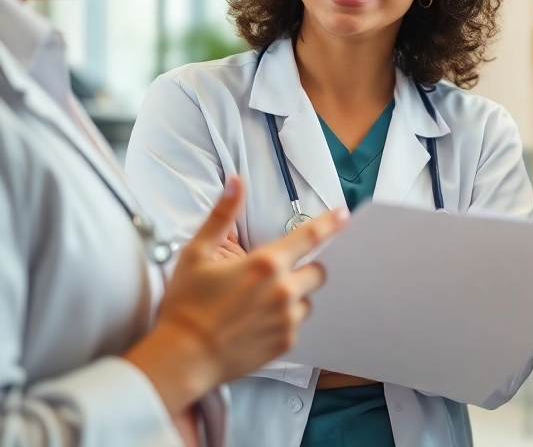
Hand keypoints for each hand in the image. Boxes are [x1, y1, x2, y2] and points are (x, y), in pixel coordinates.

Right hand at [124, 175, 348, 416]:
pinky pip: (296, 324)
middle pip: (318, 271)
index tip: (344, 215)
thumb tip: (236, 182)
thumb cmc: (185, 305)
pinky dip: (284, 320)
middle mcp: (284, 290)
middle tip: (273, 276)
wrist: (182, 357)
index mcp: (266, 264)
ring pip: (307, 300)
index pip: (311, 236)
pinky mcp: (286, 342)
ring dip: (293, 297)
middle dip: (303, 269)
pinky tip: (256, 323)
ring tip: (258, 304)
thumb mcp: (196, 254)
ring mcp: (288, 319)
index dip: (330, 223)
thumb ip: (222, 216)